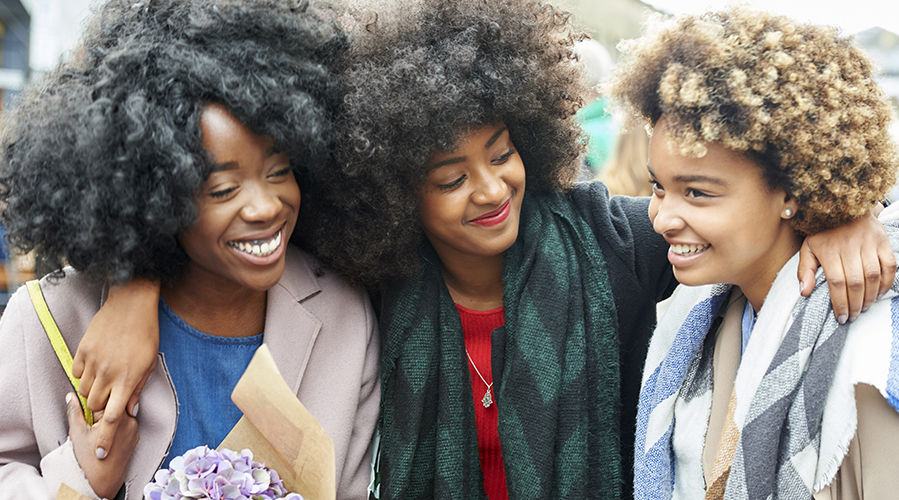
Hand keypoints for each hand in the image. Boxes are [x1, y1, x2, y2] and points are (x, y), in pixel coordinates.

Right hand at [66, 393, 138, 498]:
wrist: (101, 483)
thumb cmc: (88, 461)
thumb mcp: (77, 433)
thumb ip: (75, 411)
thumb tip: (71, 395)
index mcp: (116, 416)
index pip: (104, 397)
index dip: (93, 399)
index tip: (86, 401)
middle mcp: (130, 421)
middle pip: (114, 406)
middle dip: (102, 409)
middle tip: (91, 420)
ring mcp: (134, 430)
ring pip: (119, 416)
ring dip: (109, 418)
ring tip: (96, 432)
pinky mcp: (135, 438)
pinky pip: (125, 426)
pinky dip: (115, 427)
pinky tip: (105, 437)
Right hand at [72, 278, 159, 459]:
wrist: (131, 305)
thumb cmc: (146, 334)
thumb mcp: (148, 363)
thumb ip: (137, 388)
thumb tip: (130, 410)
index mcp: (128, 380)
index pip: (113, 418)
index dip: (106, 437)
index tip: (101, 450)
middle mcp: (109, 374)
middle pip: (93, 406)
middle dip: (99, 407)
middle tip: (107, 397)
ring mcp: (94, 362)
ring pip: (83, 391)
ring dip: (91, 391)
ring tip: (103, 378)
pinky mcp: (83, 350)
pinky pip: (76, 373)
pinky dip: (83, 375)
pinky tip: (95, 365)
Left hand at [798, 211, 894, 322]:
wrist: (843, 206)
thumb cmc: (823, 231)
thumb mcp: (807, 247)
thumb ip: (804, 270)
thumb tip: (804, 292)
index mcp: (829, 250)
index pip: (837, 282)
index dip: (840, 303)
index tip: (840, 317)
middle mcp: (850, 246)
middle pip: (856, 282)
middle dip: (855, 304)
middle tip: (853, 316)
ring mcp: (869, 243)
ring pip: (873, 276)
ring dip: (870, 296)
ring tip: (864, 307)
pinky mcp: (883, 240)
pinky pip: (889, 265)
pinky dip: (886, 282)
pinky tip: (879, 294)